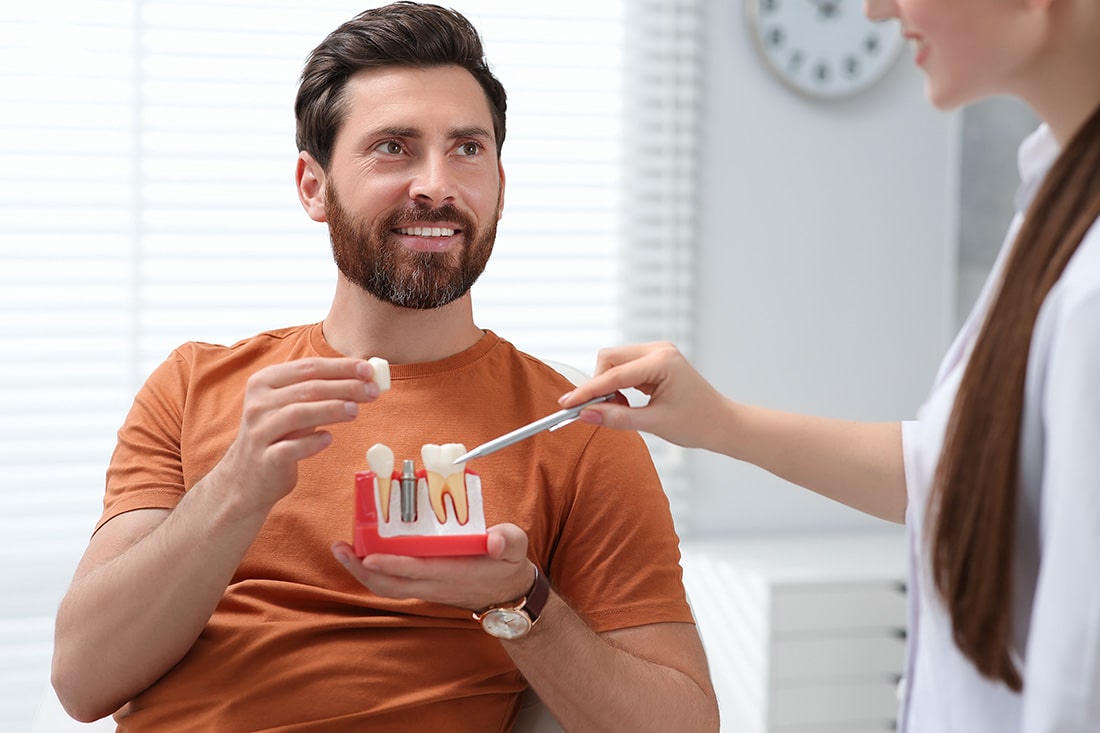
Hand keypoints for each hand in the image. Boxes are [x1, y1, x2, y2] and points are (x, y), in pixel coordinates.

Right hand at [212, 357, 383, 513]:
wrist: (246, 477)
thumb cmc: (278, 436)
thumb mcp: (291, 406)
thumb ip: (319, 391)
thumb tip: (363, 377)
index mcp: (265, 382)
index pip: (309, 367)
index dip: (341, 367)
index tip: (369, 370)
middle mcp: (259, 403)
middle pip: (309, 388)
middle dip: (345, 387)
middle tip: (373, 390)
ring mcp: (259, 431)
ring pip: (298, 413)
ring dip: (332, 409)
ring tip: (356, 410)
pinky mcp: (265, 459)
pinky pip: (291, 448)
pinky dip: (312, 442)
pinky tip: (328, 438)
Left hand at [331, 524, 534, 611]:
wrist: (507, 594)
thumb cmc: (507, 565)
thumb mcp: (516, 548)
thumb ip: (508, 541)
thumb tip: (495, 540)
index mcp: (454, 573)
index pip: (417, 570)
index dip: (391, 563)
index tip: (368, 554)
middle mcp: (434, 585)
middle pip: (390, 584)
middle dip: (361, 569)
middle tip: (339, 548)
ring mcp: (426, 588)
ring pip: (386, 586)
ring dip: (361, 572)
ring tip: (342, 550)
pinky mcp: (422, 587)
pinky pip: (391, 584)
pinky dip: (373, 572)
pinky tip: (362, 554)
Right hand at [557, 342, 730, 451]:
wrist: (722, 424)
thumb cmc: (697, 423)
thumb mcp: (654, 424)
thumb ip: (617, 417)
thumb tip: (585, 414)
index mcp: (662, 361)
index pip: (613, 375)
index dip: (587, 391)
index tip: (566, 404)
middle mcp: (659, 350)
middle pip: (609, 358)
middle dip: (597, 384)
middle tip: (594, 411)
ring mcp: (657, 353)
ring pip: (614, 362)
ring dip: (608, 385)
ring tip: (619, 410)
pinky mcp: (654, 361)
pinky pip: (624, 367)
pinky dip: (618, 385)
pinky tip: (626, 403)